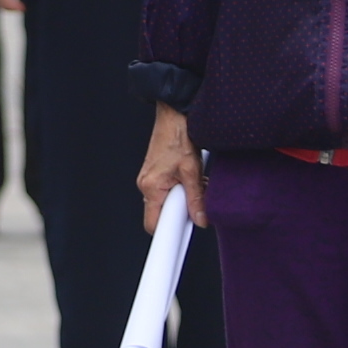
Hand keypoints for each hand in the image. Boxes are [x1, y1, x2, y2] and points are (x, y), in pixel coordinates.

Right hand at [137, 105, 201, 231]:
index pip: (153, 224)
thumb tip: (201, 218)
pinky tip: (193, 175)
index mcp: (151, 186)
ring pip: (167, 200)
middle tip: (196, 203)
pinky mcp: (156, 171)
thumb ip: (196, 198)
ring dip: (183, 197)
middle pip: (162, 212)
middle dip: (180, 211)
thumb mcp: (192, 170)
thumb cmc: (178, 135)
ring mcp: (150, 177)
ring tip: (196, 181)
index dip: (168, 232)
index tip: (182, 235)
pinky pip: (167, 188)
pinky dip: (181, 187)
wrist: (174, 112)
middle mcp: (146, 183)